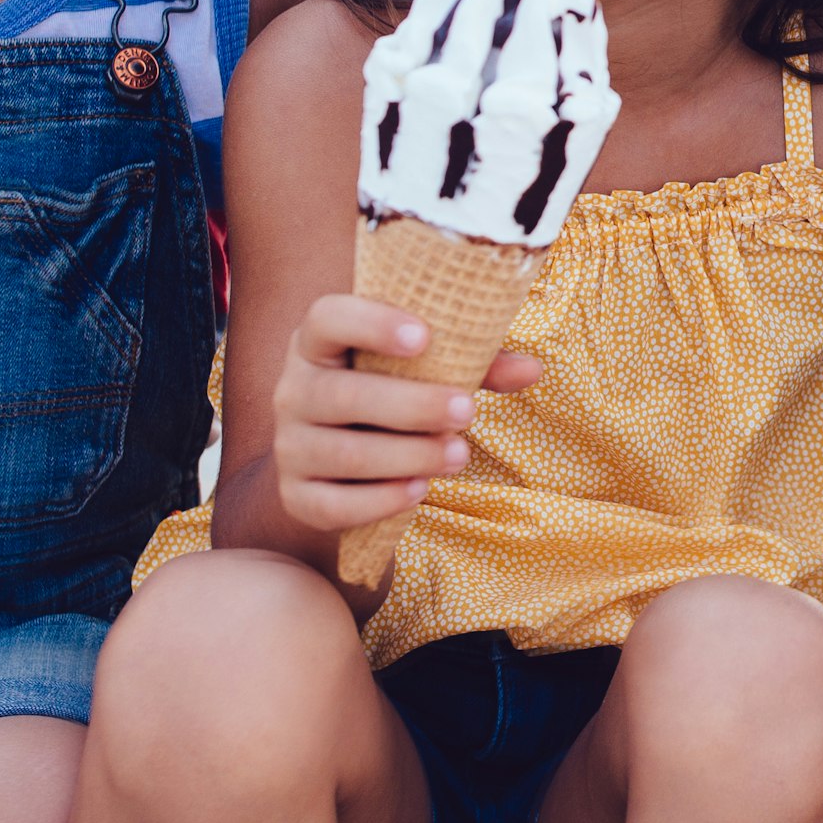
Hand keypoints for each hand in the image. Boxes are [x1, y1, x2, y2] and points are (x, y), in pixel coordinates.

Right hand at [269, 293, 544, 543]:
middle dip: (411, 405)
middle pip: (341, 394)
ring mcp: (290, 445)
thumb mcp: (423, 369)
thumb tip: (532, 369)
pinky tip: (418, 490)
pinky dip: (379, 500)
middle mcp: (292, 389)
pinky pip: (333, 505)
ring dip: (408, 456)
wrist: (336, 458)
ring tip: (458, 455)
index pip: (327, 318)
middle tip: (467, 410)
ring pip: (344, 453)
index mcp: (318, 342)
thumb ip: (473, 362)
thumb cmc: (389, 392)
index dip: (370, 323)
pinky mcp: (297, 496)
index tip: (424, 336)